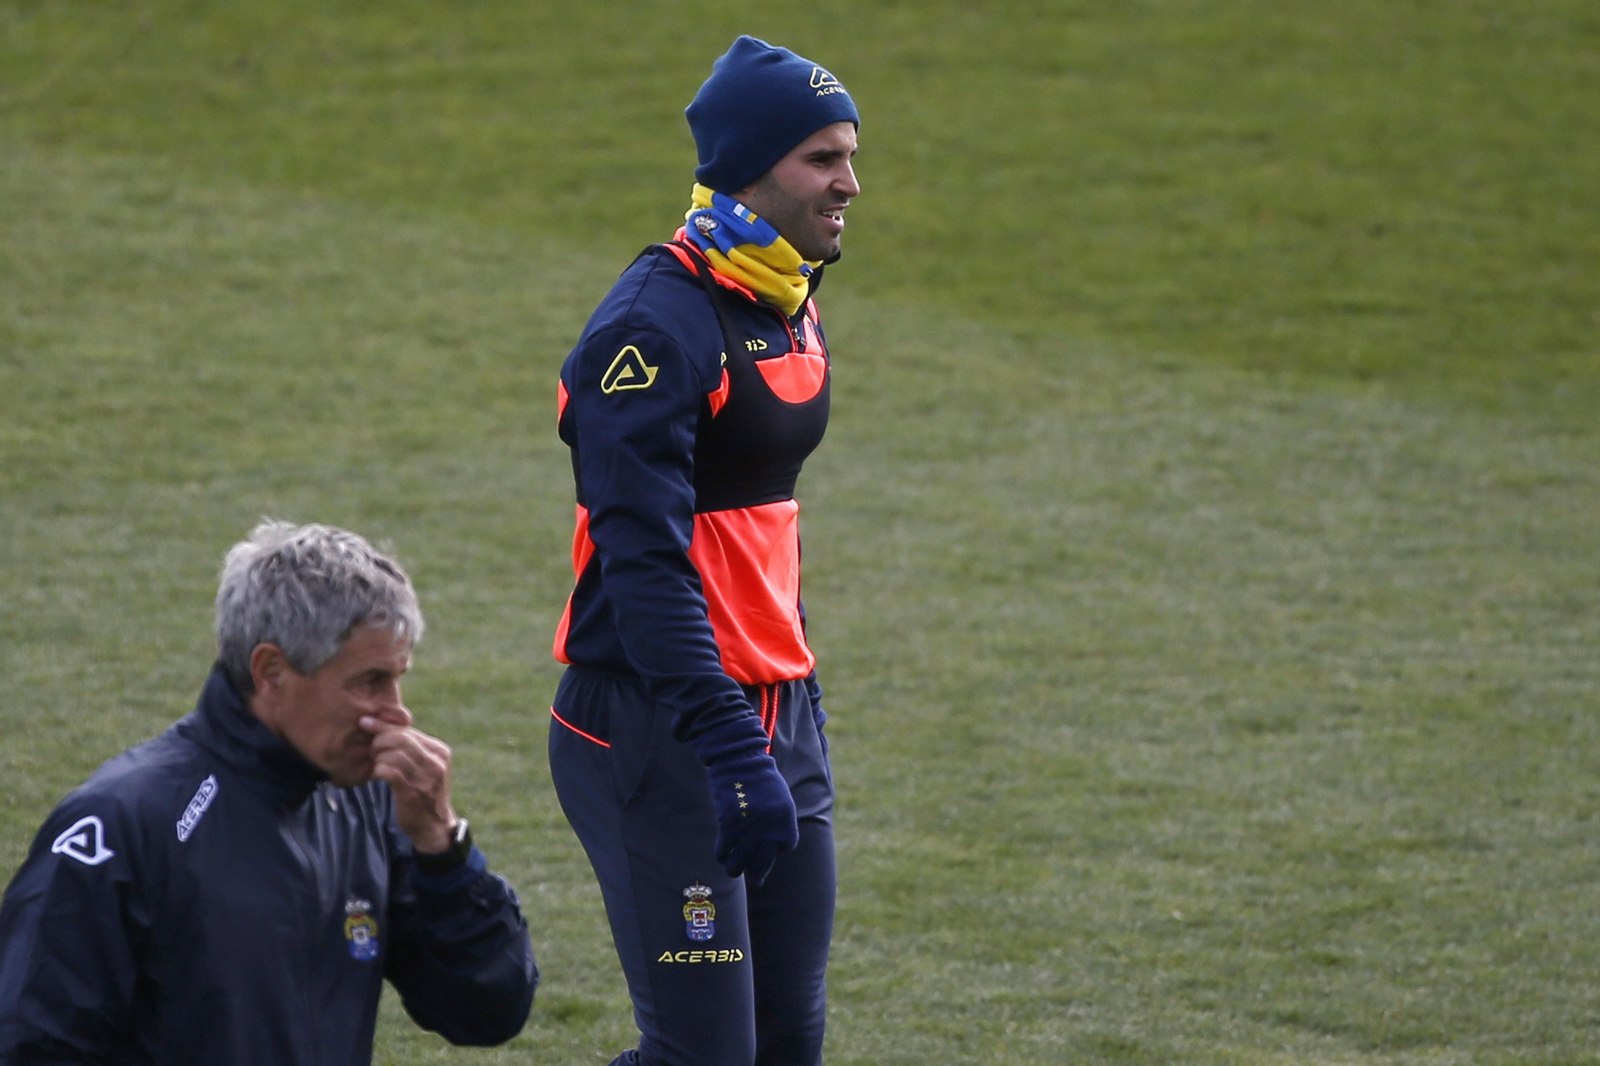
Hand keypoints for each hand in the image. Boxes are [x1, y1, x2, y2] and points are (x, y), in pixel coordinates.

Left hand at [360, 711, 457, 853]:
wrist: (434, 826)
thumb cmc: (425, 792)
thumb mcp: (427, 765)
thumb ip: (413, 748)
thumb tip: (384, 725)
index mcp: (440, 751)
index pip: (408, 730)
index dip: (383, 725)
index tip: (365, 722)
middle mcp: (436, 763)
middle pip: (400, 738)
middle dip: (379, 740)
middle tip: (371, 749)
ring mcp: (426, 778)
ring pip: (393, 754)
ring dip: (378, 758)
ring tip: (375, 764)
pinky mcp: (412, 793)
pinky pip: (388, 772)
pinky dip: (378, 770)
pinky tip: (376, 775)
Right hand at [691, 715, 797, 885]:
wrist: (741, 759)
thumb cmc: (760, 778)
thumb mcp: (779, 798)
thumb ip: (776, 822)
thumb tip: (770, 847)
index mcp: (786, 820)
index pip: (784, 847)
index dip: (774, 850)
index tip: (766, 850)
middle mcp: (770, 828)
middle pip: (763, 862)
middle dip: (757, 873)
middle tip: (754, 880)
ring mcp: (749, 829)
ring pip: (741, 861)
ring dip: (736, 868)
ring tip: (732, 869)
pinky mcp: (729, 825)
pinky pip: (724, 850)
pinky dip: (722, 854)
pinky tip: (721, 854)